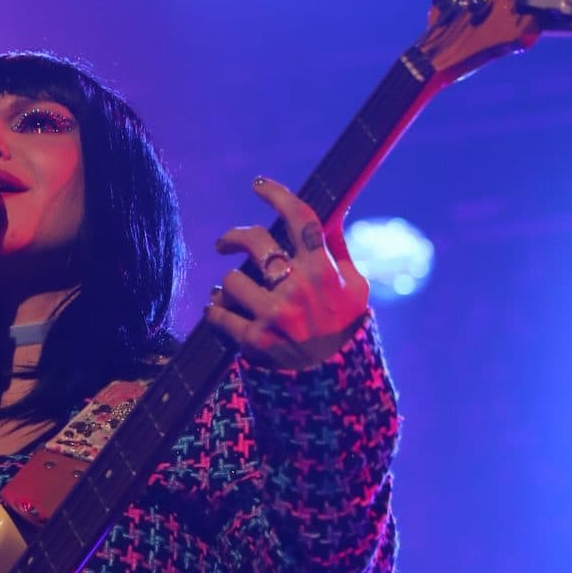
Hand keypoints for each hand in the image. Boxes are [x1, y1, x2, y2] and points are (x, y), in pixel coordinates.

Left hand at [206, 177, 369, 369]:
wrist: (336, 387)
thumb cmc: (346, 331)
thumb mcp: (355, 289)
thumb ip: (338, 251)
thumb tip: (332, 212)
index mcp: (325, 271)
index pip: (300, 218)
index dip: (278, 194)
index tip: (260, 185)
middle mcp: (300, 289)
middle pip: (255, 241)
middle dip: (233, 238)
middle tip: (225, 245)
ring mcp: (276, 315)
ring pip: (232, 280)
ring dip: (230, 286)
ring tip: (234, 295)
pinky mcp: (256, 341)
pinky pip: (219, 313)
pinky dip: (215, 310)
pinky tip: (218, 310)